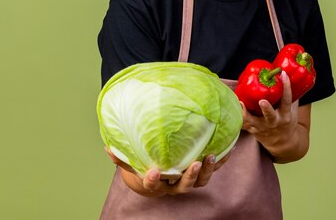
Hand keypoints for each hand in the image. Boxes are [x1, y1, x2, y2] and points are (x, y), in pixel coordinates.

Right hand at [105, 148, 230, 195]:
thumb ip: (121, 156)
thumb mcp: (131, 162)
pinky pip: (212, 168)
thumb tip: (107, 147)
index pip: (153, 185)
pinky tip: (228, 148)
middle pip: (184, 187)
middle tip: (195, 164)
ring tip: (211, 156)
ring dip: (207, 170)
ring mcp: (188, 179)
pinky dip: (221, 160)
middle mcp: (174, 184)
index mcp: (156, 182)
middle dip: (190, 177)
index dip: (152, 181)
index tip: (152, 172)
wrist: (156, 174)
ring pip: (201, 181)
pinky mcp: (200, 171)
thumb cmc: (143, 165)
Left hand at [240, 72, 298, 154]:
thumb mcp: (292, 110)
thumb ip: (290, 95)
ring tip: (240, 103)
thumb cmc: (287, 121)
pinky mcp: (253, 130)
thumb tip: (285, 74)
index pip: (287, 100)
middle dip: (266, 109)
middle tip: (262, 101)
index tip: (283, 75)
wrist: (283, 143)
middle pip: (270, 115)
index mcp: (286, 115)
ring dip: (246, 113)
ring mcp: (263, 127)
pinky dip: (239, 117)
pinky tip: (233, 108)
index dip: (286, 87)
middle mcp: (274, 122)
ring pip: (253, 122)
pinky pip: (244, 125)